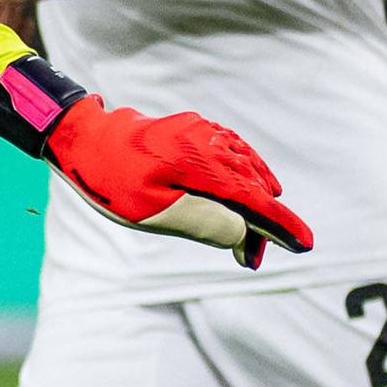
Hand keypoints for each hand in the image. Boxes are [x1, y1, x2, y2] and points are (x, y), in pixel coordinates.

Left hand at [45, 95, 313, 266]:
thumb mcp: (152, 212)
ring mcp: (202, 132)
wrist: (83, 138)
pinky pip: (234, 151)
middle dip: (262, 222)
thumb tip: (244, 232)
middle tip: (257, 257)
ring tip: (258, 231)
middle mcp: (208, 142)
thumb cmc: (111, 180)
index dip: (279, 224)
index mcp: (201, 163)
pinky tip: (250, 186)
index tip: (304, 244)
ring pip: (245, 167)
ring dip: (255, 199)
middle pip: (251, 185)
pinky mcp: (194, 129)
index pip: (252, 199)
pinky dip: (246, 172)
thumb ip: (202, 222)